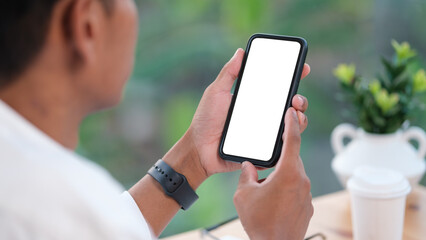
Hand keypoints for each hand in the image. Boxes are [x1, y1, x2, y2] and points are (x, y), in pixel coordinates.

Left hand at [188, 48, 310, 176]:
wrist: (199, 149)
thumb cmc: (205, 120)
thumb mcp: (216, 92)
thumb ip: (229, 73)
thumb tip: (241, 51)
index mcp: (254, 100)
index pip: (278, 87)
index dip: (293, 77)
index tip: (303, 68)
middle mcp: (263, 115)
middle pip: (290, 106)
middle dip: (300, 100)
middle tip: (295, 99)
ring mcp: (265, 132)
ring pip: (291, 125)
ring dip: (299, 118)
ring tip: (294, 114)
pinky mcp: (264, 149)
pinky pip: (282, 144)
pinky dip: (289, 137)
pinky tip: (288, 131)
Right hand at [233, 107, 312, 239]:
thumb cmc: (260, 222)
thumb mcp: (244, 194)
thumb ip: (247, 174)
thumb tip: (249, 166)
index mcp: (288, 173)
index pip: (293, 141)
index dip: (292, 124)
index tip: (292, 112)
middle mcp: (302, 181)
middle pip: (292, 159)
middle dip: (280, 157)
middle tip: (267, 160)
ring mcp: (307, 195)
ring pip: (294, 175)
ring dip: (281, 176)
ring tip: (265, 189)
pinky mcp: (307, 206)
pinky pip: (297, 190)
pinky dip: (286, 189)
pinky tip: (273, 201)